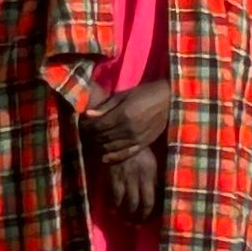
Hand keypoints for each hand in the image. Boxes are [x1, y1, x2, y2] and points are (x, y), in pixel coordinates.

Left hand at [86, 78, 174, 223]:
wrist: (169, 100)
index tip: (82, 125)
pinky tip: (104, 156)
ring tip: (93, 142)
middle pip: (102, 138)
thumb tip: (88, 114)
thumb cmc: (146, 93)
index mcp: (123, 114)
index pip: (98, 126)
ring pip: (111, 148)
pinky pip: (125, 154)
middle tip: (85, 134)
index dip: (87, 127)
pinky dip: (113, 157)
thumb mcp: (125, 94)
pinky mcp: (143, 144)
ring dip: (99, 146)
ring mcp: (136, 139)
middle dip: (91, 136)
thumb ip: (107, 106)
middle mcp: (128, 129)